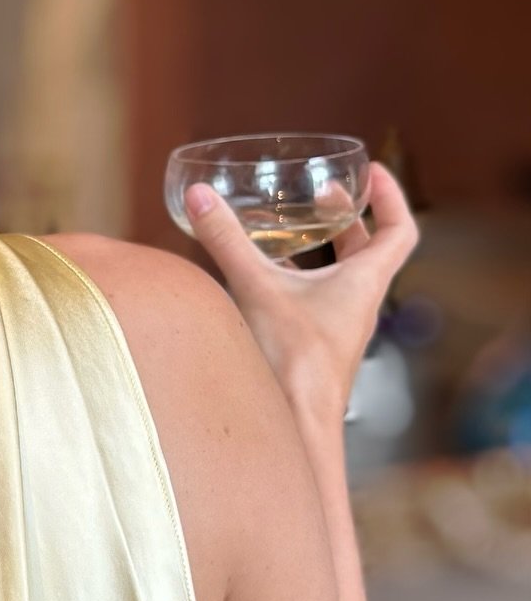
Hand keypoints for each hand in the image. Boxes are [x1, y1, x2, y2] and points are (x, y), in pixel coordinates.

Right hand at [185, 163, 419, 421]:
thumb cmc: (294, 363)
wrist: (294, 426)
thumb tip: (201, 197)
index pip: (399, 231)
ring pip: (339, 276)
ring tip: (290, 228)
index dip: (390, 198)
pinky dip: (296, 280)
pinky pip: (313, 300)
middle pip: (367, 250)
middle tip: (320, 195)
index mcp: (364, 282)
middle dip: (346, 219)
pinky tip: (262, 277)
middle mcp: (358, 303)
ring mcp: (337, 326)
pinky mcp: (313, 343)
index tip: (372, 174)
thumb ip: (227, 241)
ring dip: (320, 250)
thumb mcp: (257, 288)